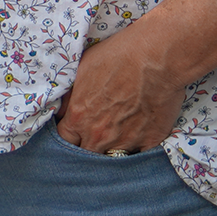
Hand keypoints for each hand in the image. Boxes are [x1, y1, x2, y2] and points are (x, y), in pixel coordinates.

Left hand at [54, 25, 187, 156]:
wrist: (155, 57)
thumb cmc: (118, 56)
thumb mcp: (82, 69)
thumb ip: (69, 96)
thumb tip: (61, 111)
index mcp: (79, 117)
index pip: (64, 140)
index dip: (68, 137)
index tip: (74, 133)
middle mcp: (99, 135)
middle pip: (87, 155)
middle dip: (88, 147)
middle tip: (96, 136)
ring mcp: (125, 141)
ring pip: (113, 158)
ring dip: (112, 150)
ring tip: (119, 136)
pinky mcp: (150, 141)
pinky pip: (140, 157)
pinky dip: (138, 150)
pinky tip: (140, 138)